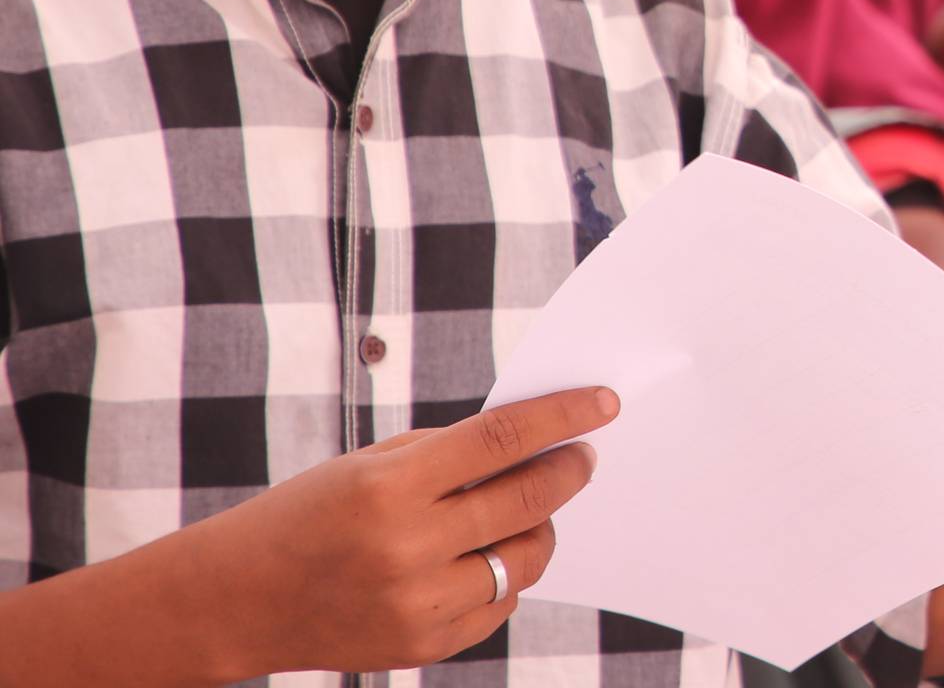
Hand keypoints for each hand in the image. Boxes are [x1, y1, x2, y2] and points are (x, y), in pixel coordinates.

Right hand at [179, 388, 617, 674]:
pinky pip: (499, 603)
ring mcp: (417, 603)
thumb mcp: (366, 466)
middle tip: (583, 456)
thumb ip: (446, 455)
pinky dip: (504, 576)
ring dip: (539, 528)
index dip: (562, 416)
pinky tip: (484, 557)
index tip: (603, 403)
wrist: (235, 599)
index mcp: (388, 488)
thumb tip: (532, 445)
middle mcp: (407, 548)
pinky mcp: (424, 644)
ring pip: (524, 558)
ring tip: (528, 511)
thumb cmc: (305, 515)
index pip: (502, 440)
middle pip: (526, 501)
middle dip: (568, 471)